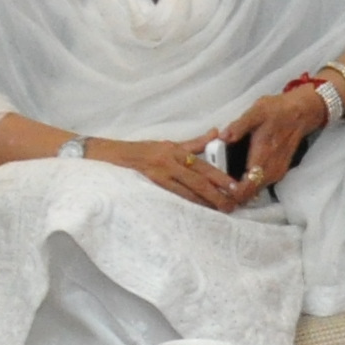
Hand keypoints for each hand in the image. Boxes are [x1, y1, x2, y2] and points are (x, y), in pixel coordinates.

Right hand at [85, 136, 250, 212]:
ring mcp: (158, 173)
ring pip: (187, 190)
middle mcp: (169, 160)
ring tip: (218, 210)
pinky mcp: (149, 183)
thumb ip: (193, 142)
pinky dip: (186, 203)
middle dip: (216, 192)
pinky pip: (172, 195)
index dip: (219, 176)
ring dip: (204, 201)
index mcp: (175, 150)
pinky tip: (196, 211)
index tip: (234, 187)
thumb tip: (216, 132)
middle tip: (231, 204)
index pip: (202, 165)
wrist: (110, 155)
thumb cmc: (141, 151)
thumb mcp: (168, 143)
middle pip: (198, 178)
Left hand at [216, 83, 339, 195]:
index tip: (216, 188)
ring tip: (220, 181)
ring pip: (254, 191)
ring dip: (238, 190)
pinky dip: (247, 185)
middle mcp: (271, 171)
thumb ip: (239, 126)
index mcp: (263, 158)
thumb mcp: (256, 112)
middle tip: (213, 185)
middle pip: (248, 194)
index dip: (230, 193)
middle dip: (230, 194)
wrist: (300, 113)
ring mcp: (275, 173)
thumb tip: (223, 136)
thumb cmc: (277, 111)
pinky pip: (259, 185)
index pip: (246, 188)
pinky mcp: (277, 172)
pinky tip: (235, 176)